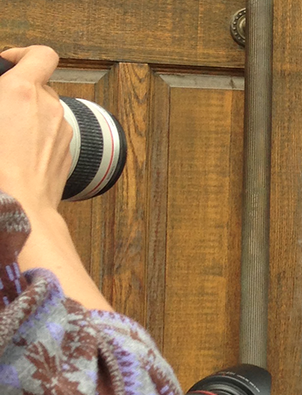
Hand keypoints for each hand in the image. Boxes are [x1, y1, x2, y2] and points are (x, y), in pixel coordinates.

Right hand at [0, 46, 71, 215]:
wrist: (17, 204)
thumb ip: (1, 95)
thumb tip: (4, 95)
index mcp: (21, 91)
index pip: (41, 55)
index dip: (24, 54)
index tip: (8, 63)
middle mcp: (49, 107)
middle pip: (41, 86)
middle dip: (20, 92)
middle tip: (0, 107)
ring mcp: (62, 131)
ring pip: (47, 112)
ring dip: (29, 115)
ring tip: (6, 134)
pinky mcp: (67, 152)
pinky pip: (52, 135)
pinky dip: (38, 137)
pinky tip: (18, 152)